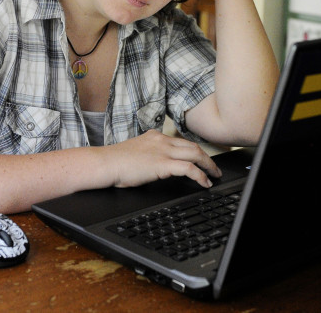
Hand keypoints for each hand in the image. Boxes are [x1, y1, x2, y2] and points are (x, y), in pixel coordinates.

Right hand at [101, 130, 221, 187]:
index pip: (181, 141)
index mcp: (155, 136)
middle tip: (214, 169)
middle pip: (193, 146)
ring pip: (196, 154)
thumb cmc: (114, 162)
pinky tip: (204, 183)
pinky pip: (189, 168)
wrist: (105, 163)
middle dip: (207, 158)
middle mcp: (162, 140)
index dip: (194, 151)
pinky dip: (200, 175)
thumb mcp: (135, 152)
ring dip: (209, 165)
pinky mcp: (163, 164)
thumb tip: (154, 166)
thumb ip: (148, 155)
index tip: (201, 159)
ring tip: (214, 176)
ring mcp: (163, 151)